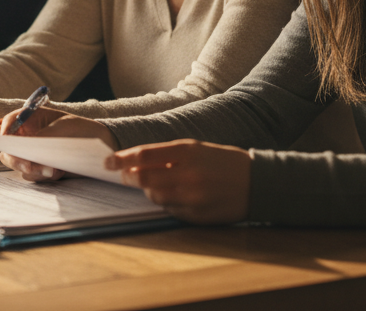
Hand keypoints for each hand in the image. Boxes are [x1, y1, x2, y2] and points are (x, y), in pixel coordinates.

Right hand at [0, 107, 116, 181]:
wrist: (99, 146)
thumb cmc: (80, 129)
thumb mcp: (63, 128)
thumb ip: (43, 136)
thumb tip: (27, 148)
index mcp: (29, 119)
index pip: (9, 122)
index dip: (3, 131)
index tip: (6, 140)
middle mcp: (26, 137)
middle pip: (7, 148)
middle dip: (15, 158)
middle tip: (28, 165)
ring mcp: (32, 153)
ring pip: (18, 165)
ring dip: (32, 169)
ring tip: (52, 170)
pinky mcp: (40, 167)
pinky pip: (32, 175)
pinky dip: (43, 175)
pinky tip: (57, 172)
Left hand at [107, 139, 251, 223]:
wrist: (257, 182)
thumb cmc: (223, 162)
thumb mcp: (198, 149)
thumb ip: (168, 154)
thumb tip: (136, 164)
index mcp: (188, 151)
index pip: (144, 155)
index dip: (122, 159)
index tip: (108, 161)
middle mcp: (188, 174)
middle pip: (143, 178)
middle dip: (129, 177)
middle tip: (124, 176)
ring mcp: (192, 197)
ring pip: (154, 196)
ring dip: (149, 190)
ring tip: (157, 184)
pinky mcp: (197, 215)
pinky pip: (170, 210)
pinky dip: (167, 203)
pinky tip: (176, 196)